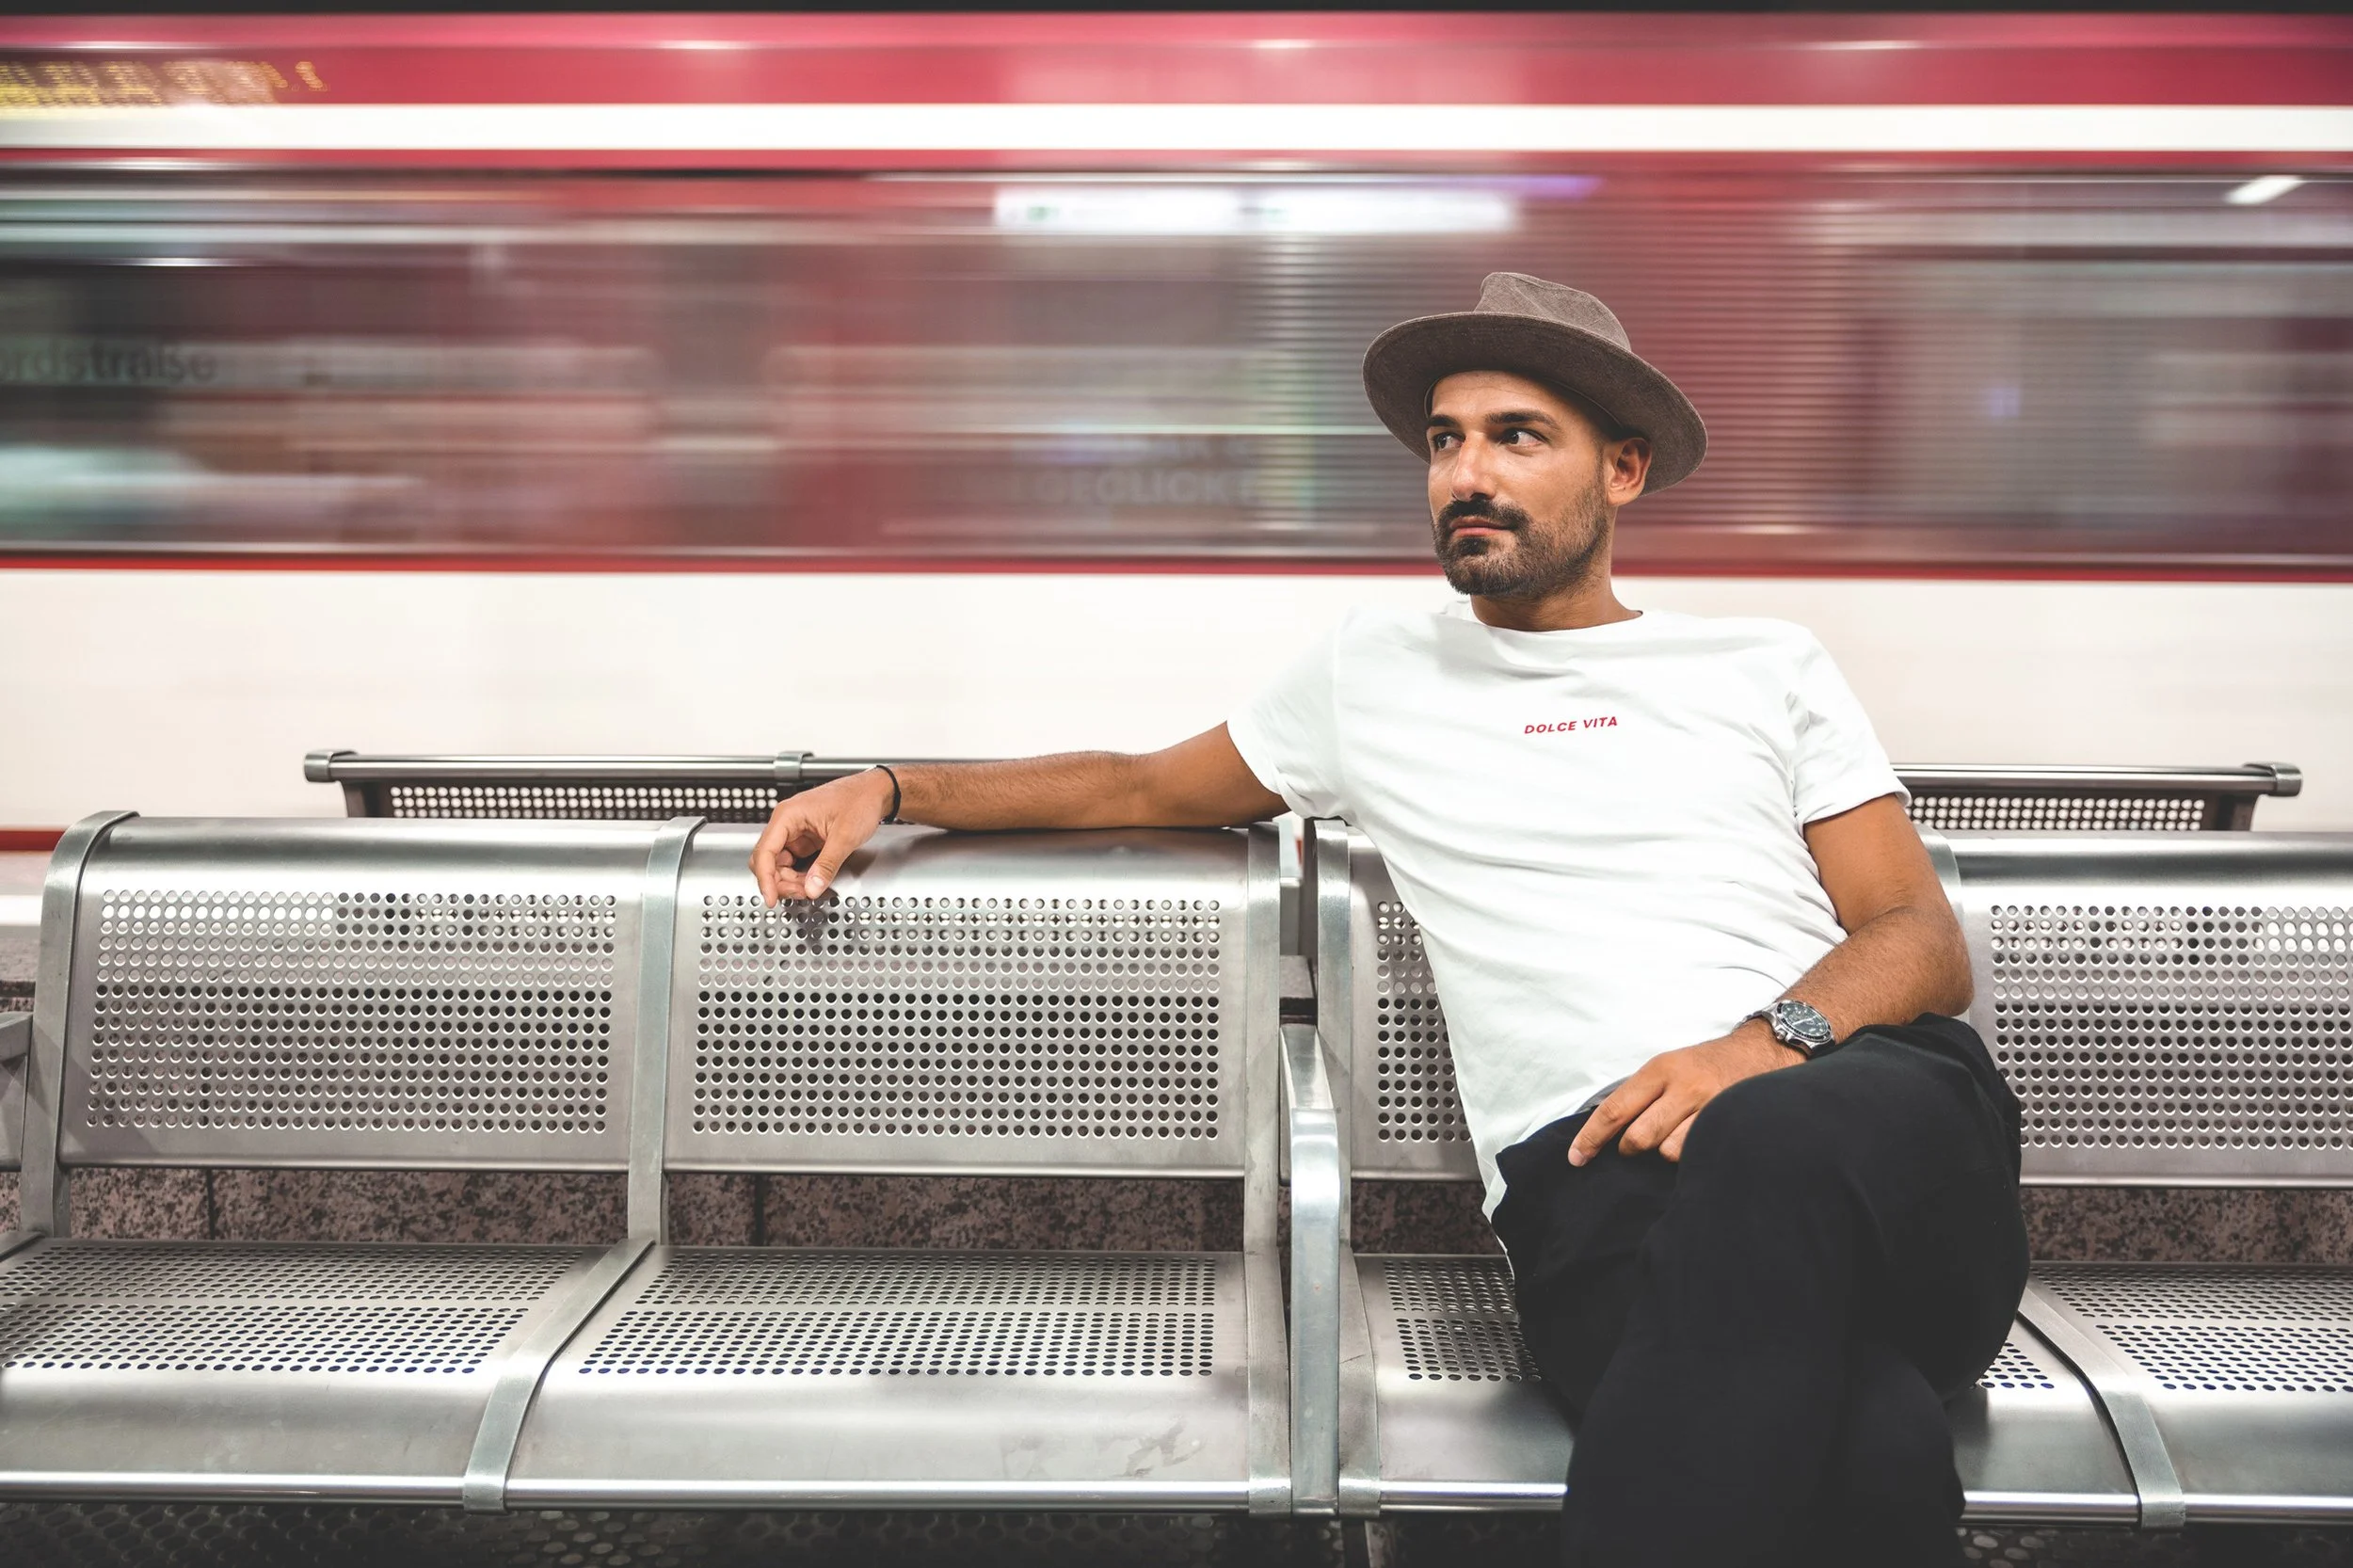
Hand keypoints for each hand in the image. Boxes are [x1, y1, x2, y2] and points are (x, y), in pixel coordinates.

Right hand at [749, 769, 895, 904]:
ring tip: (811, 887)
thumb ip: (827, 865)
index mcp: (788, 815)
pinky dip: (800, 876)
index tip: (771, 898)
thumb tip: (812, 888)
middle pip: (768, 860)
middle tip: (800, 893)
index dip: (765, 879)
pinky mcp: (805, 841)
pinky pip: (794, 863)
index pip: (765, 852)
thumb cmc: (860, 800)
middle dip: (780, 881)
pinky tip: (812, 881)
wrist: (875, 792)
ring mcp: (795, 832)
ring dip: (791, 880)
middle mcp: (787, 823)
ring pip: (780, 864)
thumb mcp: (845, 836)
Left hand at [1567, 1021, 1803, 1166]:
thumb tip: (1604, 1129)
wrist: (1762, 1050)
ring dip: (1665, 1152)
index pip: (1615, 1109)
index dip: (1591, 1138)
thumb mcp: (1669, 1067)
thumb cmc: (1707, 1065)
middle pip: (1638, 1137)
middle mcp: (1682, 1086)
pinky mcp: (1728, 1121)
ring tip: (1676, 1137)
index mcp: (1659, 1070)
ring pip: (1667, 1151)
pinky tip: (1696, 1144)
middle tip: (1635, 1147)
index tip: (1576, 1159)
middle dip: (1630, 1149)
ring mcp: (1708, 1105)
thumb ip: (1640, 1095)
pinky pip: (1696, 1154)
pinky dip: (1690, 1156)